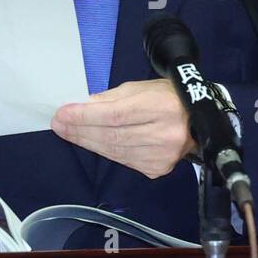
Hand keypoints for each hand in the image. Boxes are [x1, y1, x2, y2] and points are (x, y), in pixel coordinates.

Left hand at [50, 79, 194, 178]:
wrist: (198, 121)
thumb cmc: (168, 98)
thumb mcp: (141, 88)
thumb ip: (111, 98)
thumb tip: (82, 107)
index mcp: (162, 107)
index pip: (115, 115)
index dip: (85, 117)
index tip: (63, 114)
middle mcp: (164, 134)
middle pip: (112, 136)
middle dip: (81, 130)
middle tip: (59, 125)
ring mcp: (162, 156)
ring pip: (115, 151)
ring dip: (88, 142)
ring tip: (70, 133)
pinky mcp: (157, 169)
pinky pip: (123, 160)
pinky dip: (105, 151)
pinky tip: (92, 142)